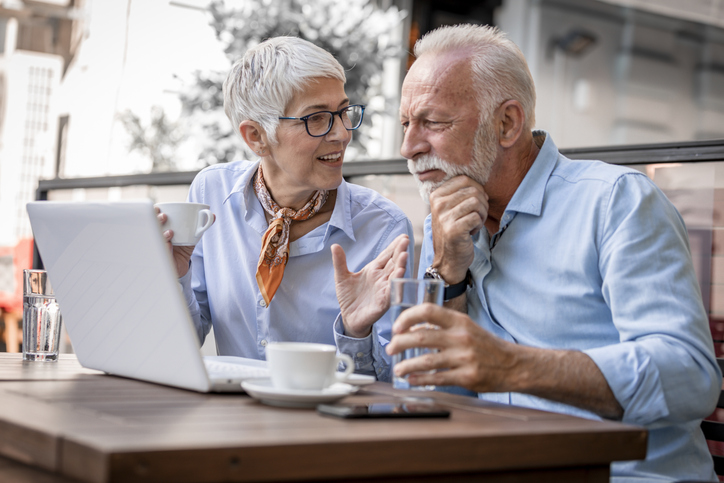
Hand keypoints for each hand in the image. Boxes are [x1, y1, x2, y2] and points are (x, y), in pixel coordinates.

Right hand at [156, 207, 213, 277]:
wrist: (181, 266)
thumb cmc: (183, 247)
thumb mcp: (192, 235)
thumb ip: (202, 225)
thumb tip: (213, 215)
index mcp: (161, 228)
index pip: (152, 218)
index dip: (152, 212)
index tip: (158, 208)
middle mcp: (156, 237)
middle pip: (150, 227)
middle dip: (155, 220)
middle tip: (164, 216)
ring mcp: (157, 247)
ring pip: (154, 239)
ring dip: (161, 234)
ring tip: (170, 232)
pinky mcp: (161, 258)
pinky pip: (160, 252)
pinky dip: (165, 247)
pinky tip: (169, 245)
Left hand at [331, 234, 408, 338]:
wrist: (349, 318)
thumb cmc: (349, 297)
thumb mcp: (342, 277)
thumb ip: (340, 262)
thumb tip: (334, 245)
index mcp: (374, 270)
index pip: (386, 255)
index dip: (394, 246)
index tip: (402, 236)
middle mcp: (382, 278)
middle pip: (393, 263)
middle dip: (400, 252)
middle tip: (406, 240)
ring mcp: (384, 290)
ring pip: (395, 276)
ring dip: (400, 266)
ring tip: (404, 255)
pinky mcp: (383, 302)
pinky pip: (391, 293)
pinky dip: (395, 284)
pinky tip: (399, 276)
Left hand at [385, 303, 516, 391]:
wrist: (514, 365)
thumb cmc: (486, 346)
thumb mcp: (467, 328)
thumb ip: (443, 327)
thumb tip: (413, 329)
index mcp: (459, 321)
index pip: (428, 311)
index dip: (407, 317)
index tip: (397, 326)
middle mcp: (461, 337)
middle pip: (421, 337)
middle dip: (400, 343)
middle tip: (390, 349)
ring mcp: (464, 358)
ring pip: (426, 361)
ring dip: (406, 366)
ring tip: (398, 369)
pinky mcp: (467, 377)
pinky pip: (437, 378)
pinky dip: (420, 379)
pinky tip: (411, 379)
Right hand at [429, 176, 487, 282]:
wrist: (448, 260)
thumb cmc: (453, 232)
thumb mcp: (450, 209)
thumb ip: (459, 194)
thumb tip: (479, 184)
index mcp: (436, 195)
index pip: (464, 179)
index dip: (477, 189)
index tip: (474, 203)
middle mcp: (438, 205)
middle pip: (473, 191)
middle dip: (482, 203)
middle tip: (477, 216)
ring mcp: (444, 217)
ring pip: (476, 202)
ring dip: (481, 214)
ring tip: (474, 223)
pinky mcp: (454, 230)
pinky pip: (476, 217)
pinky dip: (479, 225)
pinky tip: (471, 231)